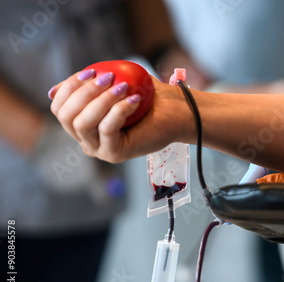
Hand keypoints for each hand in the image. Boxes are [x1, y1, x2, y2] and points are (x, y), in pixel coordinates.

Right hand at [49, 70, 193, 162]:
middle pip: (66, 116)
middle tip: (108, 77)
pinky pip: (107, 129)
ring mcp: (100, 150)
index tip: (92, 71)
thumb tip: (53, 90)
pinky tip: (134, 100)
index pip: (59, 108)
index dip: (69, 87)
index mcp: (82, 126)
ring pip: (83, 123)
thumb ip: (86, 86)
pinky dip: (119, 110)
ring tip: (123, 87)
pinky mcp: (115, 154)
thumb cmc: (146, 97)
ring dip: (102, 100)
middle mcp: (87, 141)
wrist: (175, 112)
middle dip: (84, 92)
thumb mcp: (112, 85)